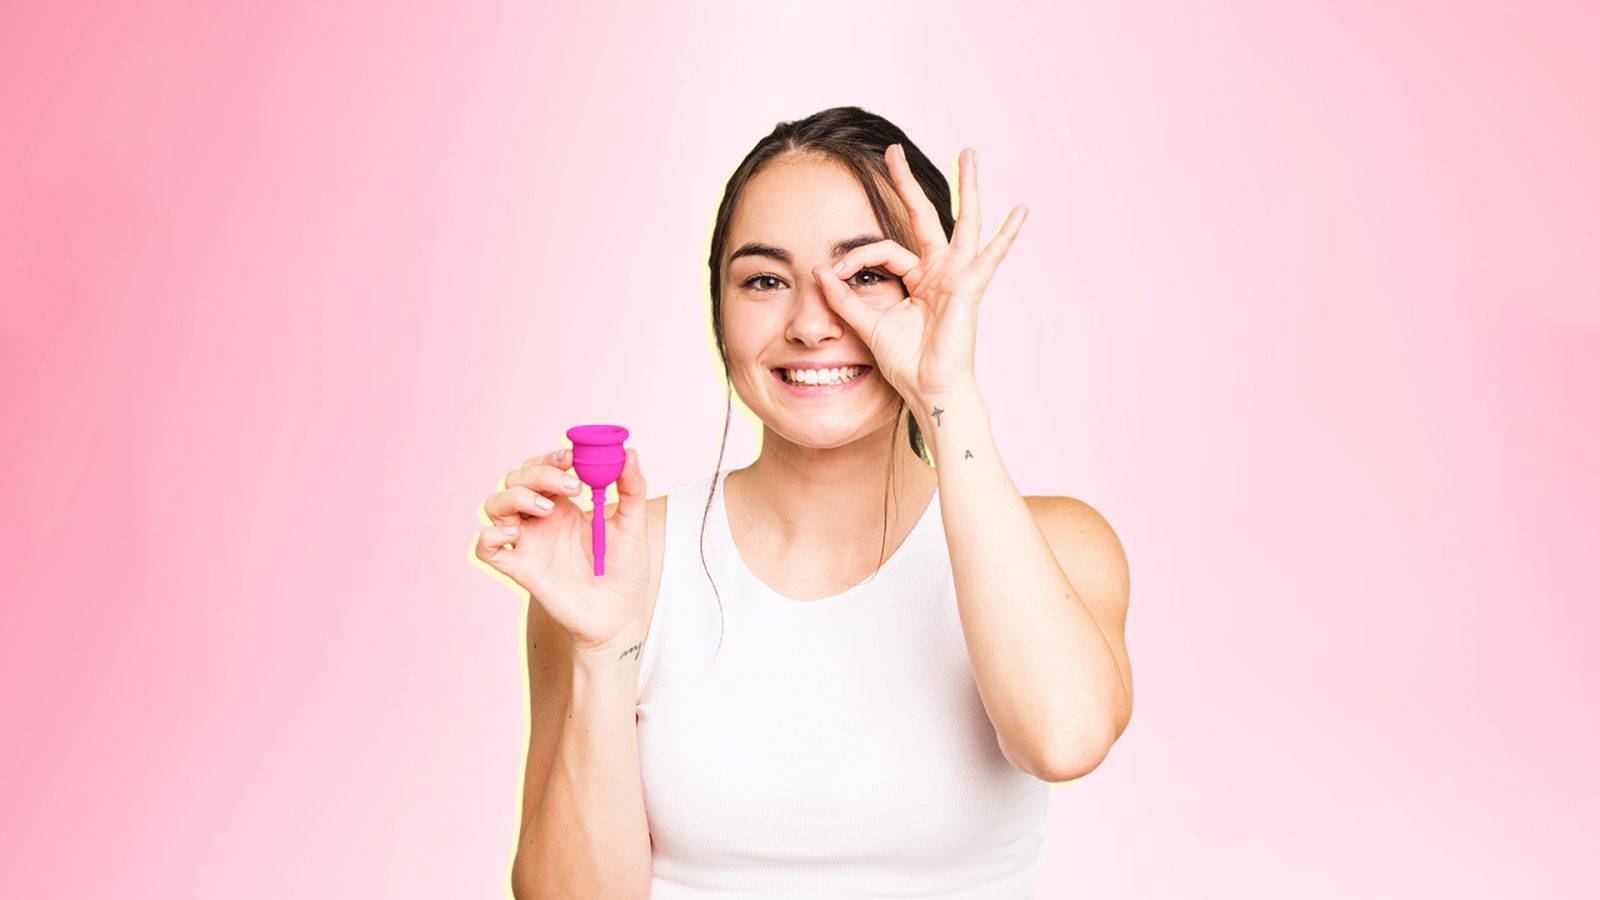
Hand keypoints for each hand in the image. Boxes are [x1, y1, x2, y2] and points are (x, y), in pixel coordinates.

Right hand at [473, 446, 650, 654]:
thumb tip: (629, 452)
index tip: (571, 457)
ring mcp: (528, 543)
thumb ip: (630, 488)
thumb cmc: (625, 572)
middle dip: (538, 474)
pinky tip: (513, 533)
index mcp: (564, 506)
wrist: (620, 616)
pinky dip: (489, 536)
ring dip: (515, 497)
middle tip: (572, 486)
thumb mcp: (633, 525)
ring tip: (546, 508)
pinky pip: (486, 550)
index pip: (542, 469)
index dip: (550, 458)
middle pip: (516, 480)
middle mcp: (540, 521)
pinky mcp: (520, 569)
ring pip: (495, 506)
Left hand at [811, 145, 1026, 403]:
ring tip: (968, 153)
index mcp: (918, 279)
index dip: (856, 258)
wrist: (929, 390)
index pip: (884, 251)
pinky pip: (990, 256)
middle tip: (894, 151)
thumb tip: (818, 270)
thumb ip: (843, 297)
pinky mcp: (969, 288)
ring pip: (963, 222)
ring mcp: (957, 277)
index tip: (833, 272)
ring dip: (966, 187)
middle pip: (924, 217)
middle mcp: (940, 272)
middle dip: (907, 184)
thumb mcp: (867, 324)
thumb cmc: (906, 364)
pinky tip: (1019, 211)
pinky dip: (1005, 235)